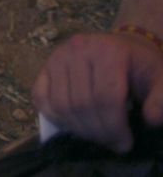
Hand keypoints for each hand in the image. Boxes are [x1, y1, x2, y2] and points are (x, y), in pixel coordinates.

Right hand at [32, 30, 162, 151]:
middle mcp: (77, 49)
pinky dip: (54, 117)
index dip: (114, 126)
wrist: (123, 47)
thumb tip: (151, 119)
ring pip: (60, 104)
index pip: (105, 97)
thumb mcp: (160, 78)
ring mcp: (56, 57)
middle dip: (97, 131)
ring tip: (96, 136)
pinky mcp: (43, 67)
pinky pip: (40, 98)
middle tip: (112, 143)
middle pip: (81, 103)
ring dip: (78, 129)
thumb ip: (160, 99)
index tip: (125, 143)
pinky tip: (74, 125)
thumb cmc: (141, 66)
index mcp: (108, 51)